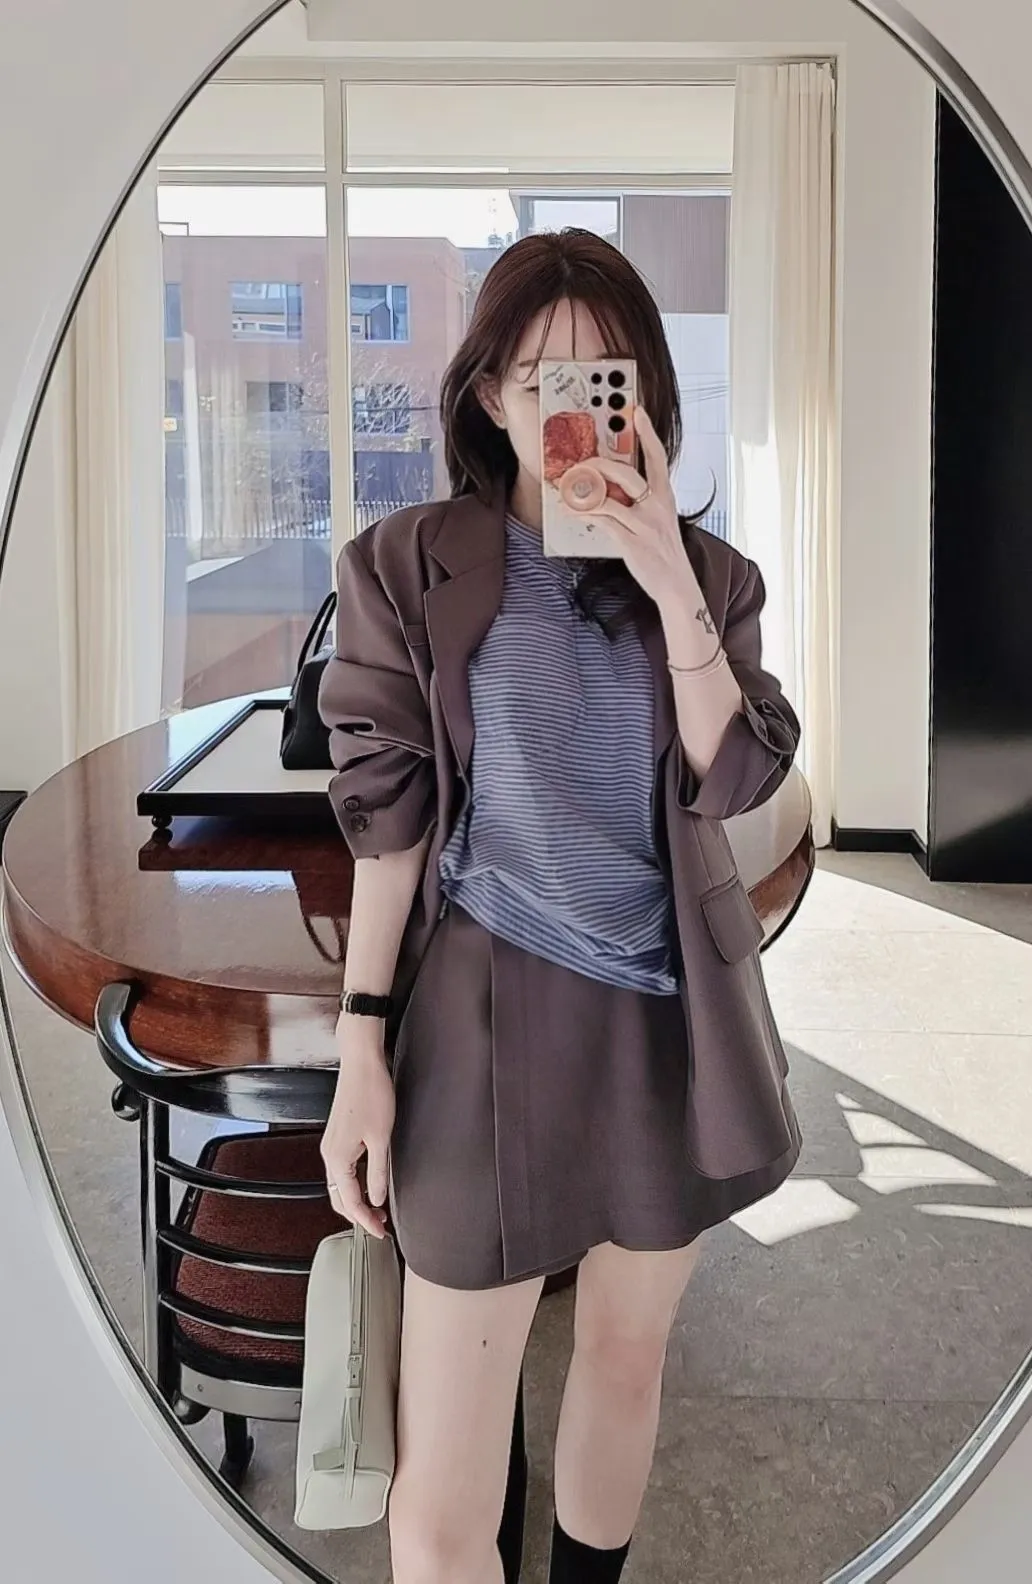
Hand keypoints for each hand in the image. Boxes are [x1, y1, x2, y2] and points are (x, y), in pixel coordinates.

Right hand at [320, 1026, 394, 1238]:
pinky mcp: (337, 1136)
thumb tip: (378, 1198)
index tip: (381, 1233)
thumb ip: (379, 1172)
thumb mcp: (382, 1138)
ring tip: (377, 1209)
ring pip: (339, 1184)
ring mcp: (331, 1145)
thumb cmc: (371, 1095)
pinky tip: (368, 1185)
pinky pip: (341, 1170)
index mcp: (338, 1158)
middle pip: (338, 1197)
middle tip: (380, 1226)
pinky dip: (353, 1184)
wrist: (361, 1064)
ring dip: (356, 1200)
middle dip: (358, 1215)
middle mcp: (329, 1154)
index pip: (350, 1201)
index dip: (366, 1221)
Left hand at [588, 408, 697, 608]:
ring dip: (584, 490)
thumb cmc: (664, 552)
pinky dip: (583, 512)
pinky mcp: (631, 542)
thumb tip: (613, 486)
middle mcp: (657, 506)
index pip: (658, 457)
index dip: (648, 433)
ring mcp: (644, 524)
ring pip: (609, 497)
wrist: (676, 584)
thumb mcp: (660, 519)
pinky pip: (602, 520)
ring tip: (568, 486)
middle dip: (599, 465)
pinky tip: (571, 509)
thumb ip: (642, 500)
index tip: (637, 412)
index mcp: (665, 495)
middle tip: (581, 462)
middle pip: (626, 473)